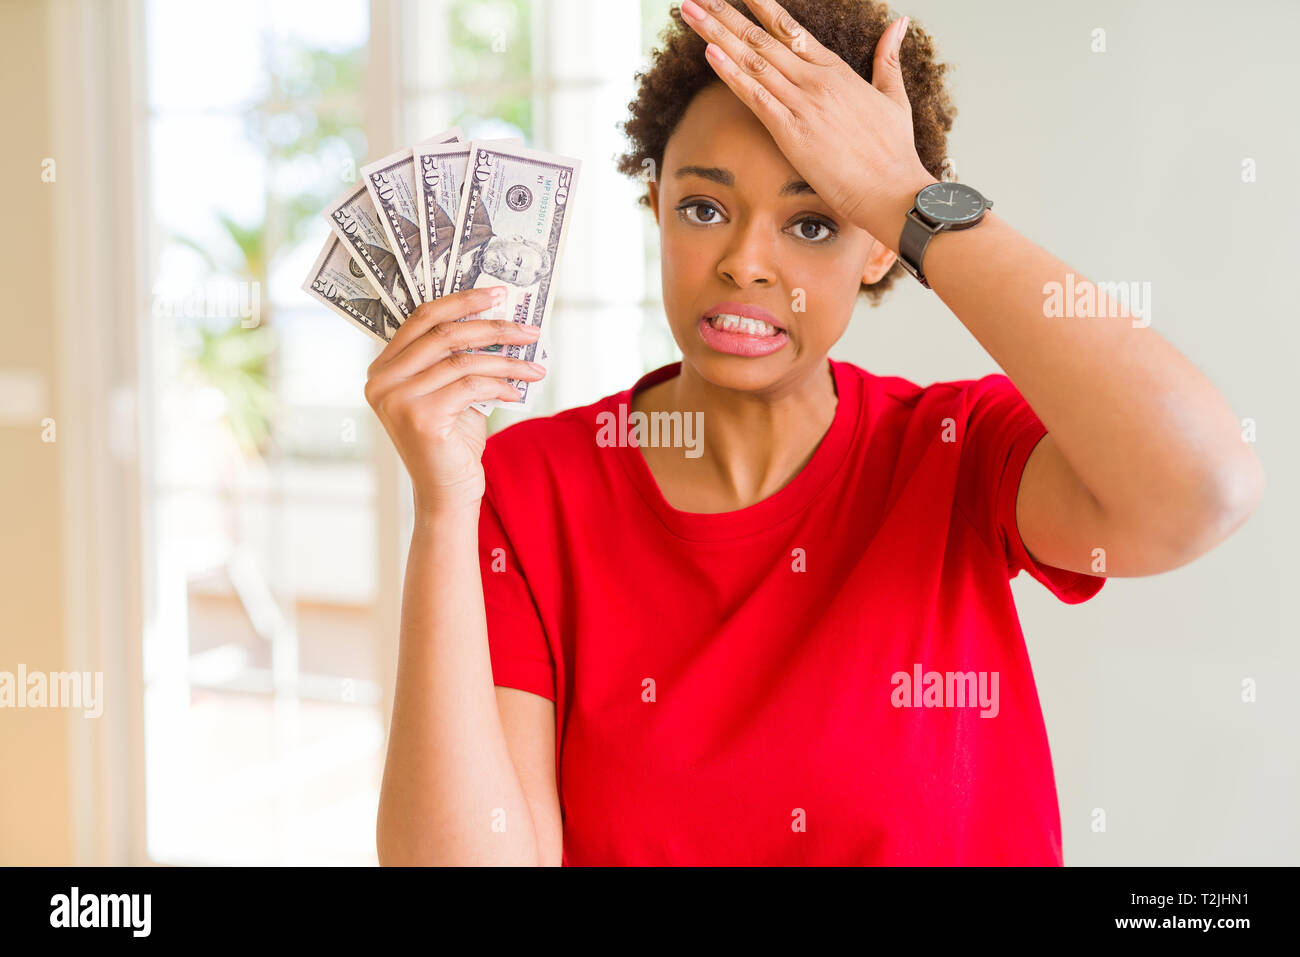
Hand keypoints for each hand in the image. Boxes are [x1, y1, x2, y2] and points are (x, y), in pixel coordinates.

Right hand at [363, 285, 545, 514]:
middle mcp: (381, 381)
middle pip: (444, 334)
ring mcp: (397, 400)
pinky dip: (501, 385)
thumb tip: (499, 317)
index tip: (498, 293)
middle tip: (529, 329)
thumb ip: (459, 357)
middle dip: (494, 327)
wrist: (448, 494)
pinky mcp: (421, 418)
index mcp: (383, 368)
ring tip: (535, 367)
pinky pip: (471, 386)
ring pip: (463, 360)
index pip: (422, 318)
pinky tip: (518, 392)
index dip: (462, 301)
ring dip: (507, 361)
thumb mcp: (453, 391)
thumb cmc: (453, 441)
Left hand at [678, 0, 936, 240]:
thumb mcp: (894, 97)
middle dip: (725, 14)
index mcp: (836, 70)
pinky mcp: (792, 132)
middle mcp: (816, 80)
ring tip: (690, 12)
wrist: (893, 190)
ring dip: (716, 35)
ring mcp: (803, 104)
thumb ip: (889, 58)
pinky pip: (756, 97)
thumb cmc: (894, 152)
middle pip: (761, 38)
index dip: (760, 6)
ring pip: (752, 61)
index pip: (790, 29)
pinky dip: (731, 74)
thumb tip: (899, 22)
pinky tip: (708, 53)